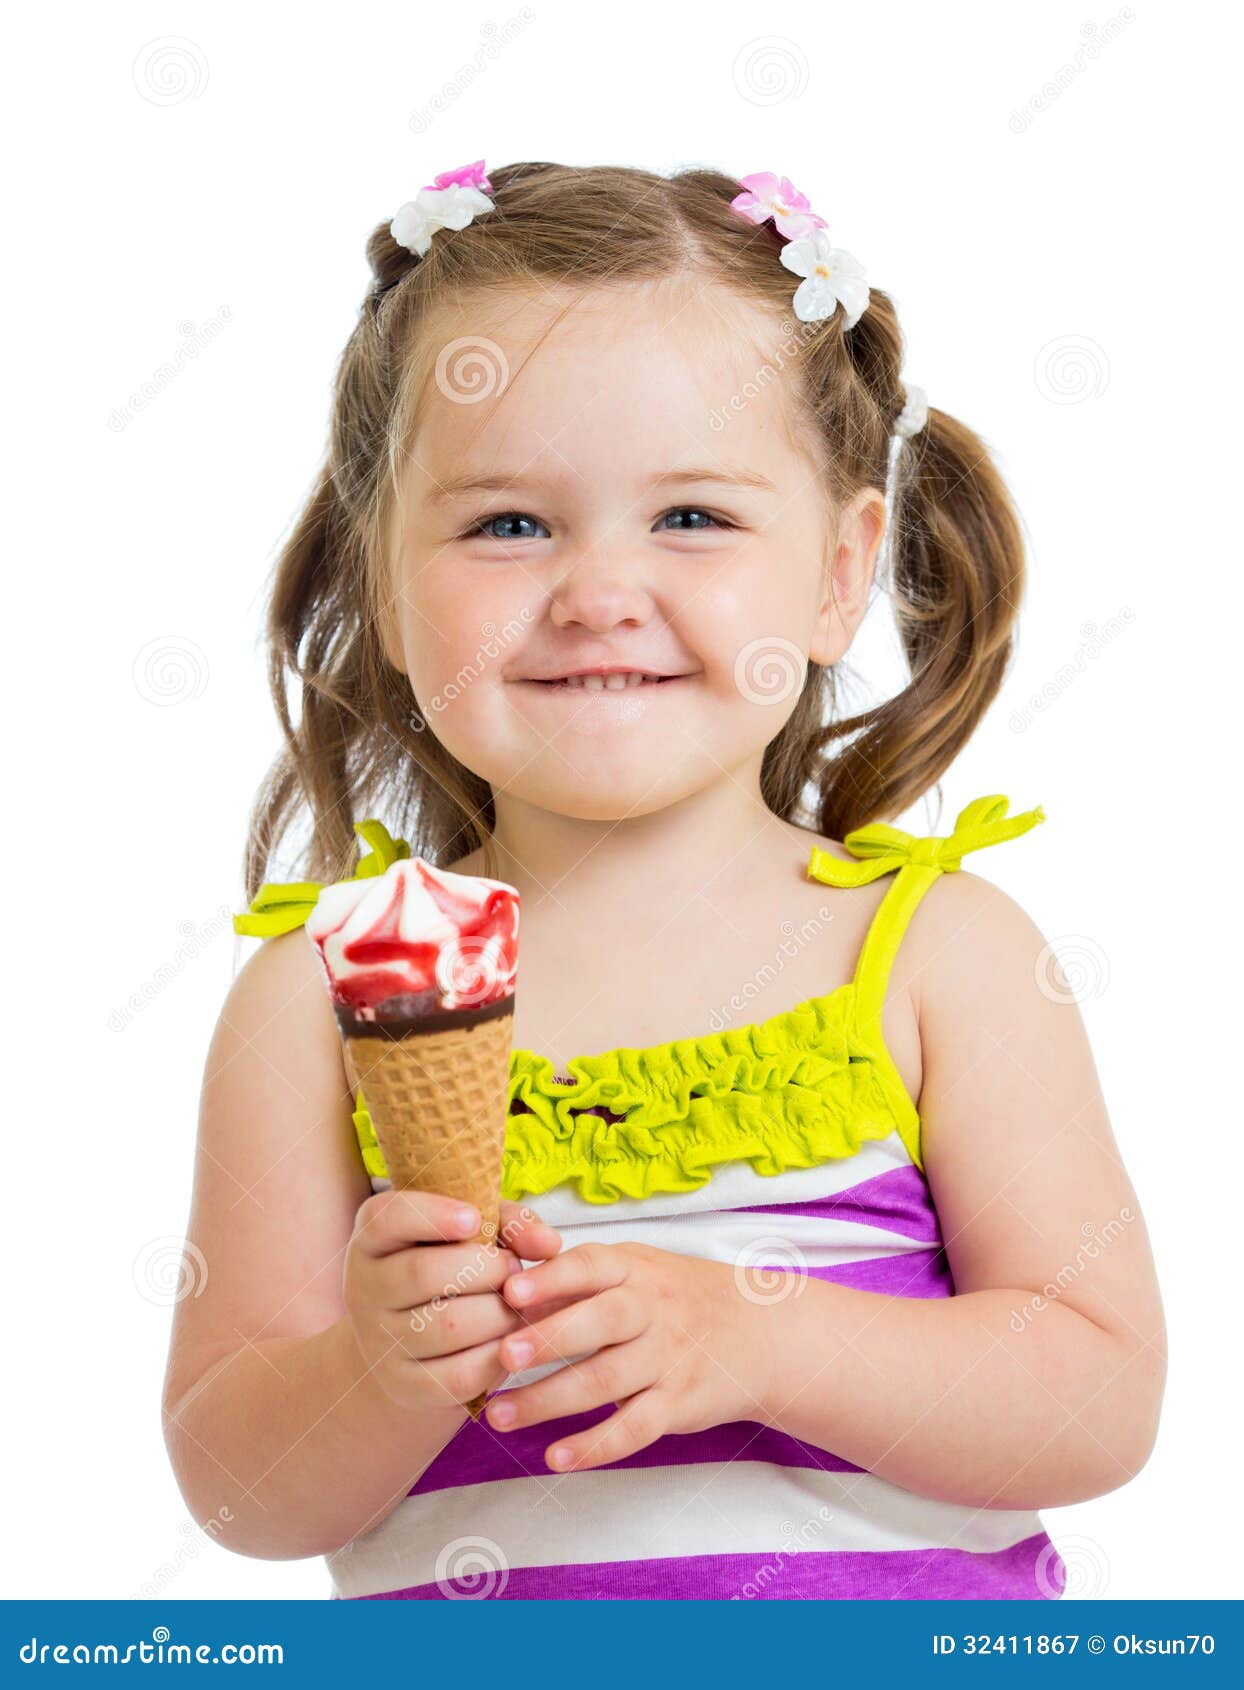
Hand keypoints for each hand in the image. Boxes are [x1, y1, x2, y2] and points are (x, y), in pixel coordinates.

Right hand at [343, 1190, 562, 1412]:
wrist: (412, 1338)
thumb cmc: (450, 1265)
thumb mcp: (472, 1230)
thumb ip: (511, 1223)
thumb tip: (548, 1243)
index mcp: (374, 1237)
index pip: (389, 1217)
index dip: (432, 1215)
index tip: (474, 1218)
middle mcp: (365, 1287)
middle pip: (423, 1273)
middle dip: (485, 1268)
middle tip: (512, 1269)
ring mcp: (379, 1340)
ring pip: (448, 1325)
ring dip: (499, 1313)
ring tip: (514, 1305)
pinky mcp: (405, 1385)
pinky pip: (460, 1374)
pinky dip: (496, 1356)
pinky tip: (506, 1341)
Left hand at [484, 1241, 773, 1468]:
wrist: (760, 1333)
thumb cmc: (678, 1297)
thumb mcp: (637, 1270)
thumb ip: (579, 1280)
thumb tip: (503, 1289)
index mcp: (635, 1270)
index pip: (591, 1266)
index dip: (552, 1278)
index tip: (511, 1292)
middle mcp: (653, 1310)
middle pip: (600, 1322)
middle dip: (548, 1338)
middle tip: (502, 1355)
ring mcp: (668, 1359)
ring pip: (606, 1381)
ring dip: (549, 1400)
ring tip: (499, 1415)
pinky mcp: (678, 1405)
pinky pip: (634, 1428)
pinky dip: (594, 1446)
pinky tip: (556, 1457)